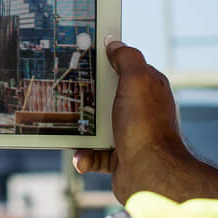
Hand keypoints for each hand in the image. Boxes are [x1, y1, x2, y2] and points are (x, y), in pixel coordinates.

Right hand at [74, 40, 217, 203]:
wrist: (150, 175)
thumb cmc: (144, 126)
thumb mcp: (137, 79)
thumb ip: (127, 57)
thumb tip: (115, 42)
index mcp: (147, 88)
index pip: (123, 67)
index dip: (104, 62)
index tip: (81, 59)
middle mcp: (139, 110)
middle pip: (103, 96)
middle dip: (84, 99)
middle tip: (67, 97)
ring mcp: (128, 134)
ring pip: (94, 126)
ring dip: (80, 131)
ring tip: (72, 133)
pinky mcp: (118, 157)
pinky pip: (93, 154)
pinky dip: (85, 157)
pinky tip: (83, 158)